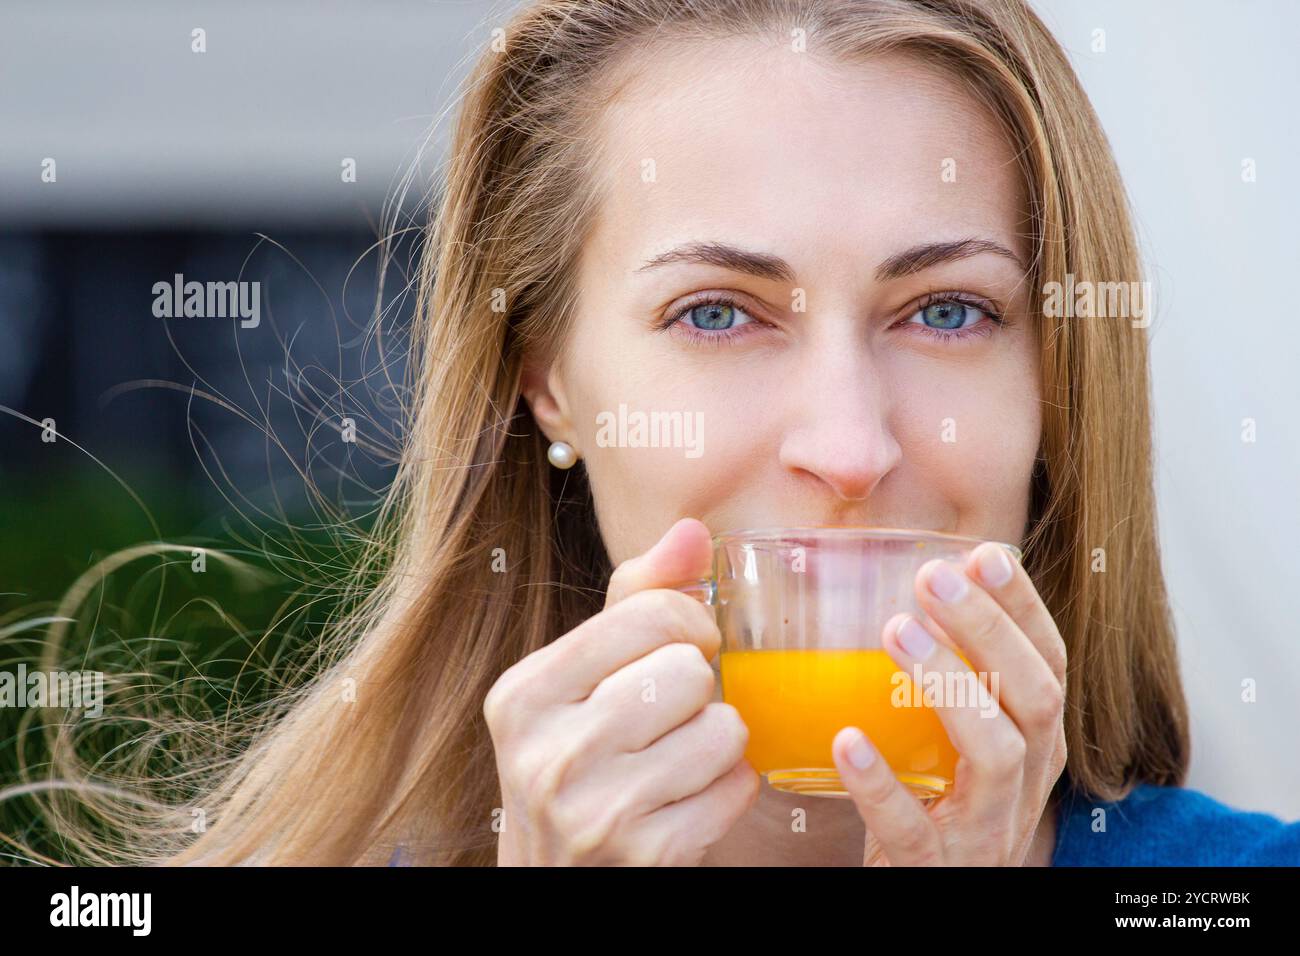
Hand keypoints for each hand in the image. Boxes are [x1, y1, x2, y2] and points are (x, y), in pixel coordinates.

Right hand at [485, 517, 760, 864]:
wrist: (557, 881)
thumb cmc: (581, 759)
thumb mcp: (582, 679)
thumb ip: (636, 598)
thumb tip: (692, 530)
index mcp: (522, 694)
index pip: (648, 614)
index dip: (690, 623)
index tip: (687, 647)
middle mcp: (546, 752)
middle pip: (688, 671)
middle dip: (698, 690)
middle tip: (671, 715)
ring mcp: (593, 811)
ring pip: (722, 728)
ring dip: (718, 739)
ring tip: (680, 757)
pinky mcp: (645, 854)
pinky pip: (737, 786)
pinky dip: (730, 788)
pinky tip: (691, 798)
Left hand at [830, 542, 1067, 865]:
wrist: (926, 895)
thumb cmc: (934, 807)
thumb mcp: (952, 742)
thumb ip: (946, 680)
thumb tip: (905, 589)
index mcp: (1034, 743)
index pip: (1049, 663)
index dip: (1024, 607)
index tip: (986, 554)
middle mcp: (1024, 783)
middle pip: (1034, 697)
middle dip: (988, 629)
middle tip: (932, 576)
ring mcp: (985, 830)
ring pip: (994, 754)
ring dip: (949, 685)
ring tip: (897, 631)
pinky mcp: (936, 868)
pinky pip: (914, 829)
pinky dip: (882, 785)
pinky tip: (847, 741)